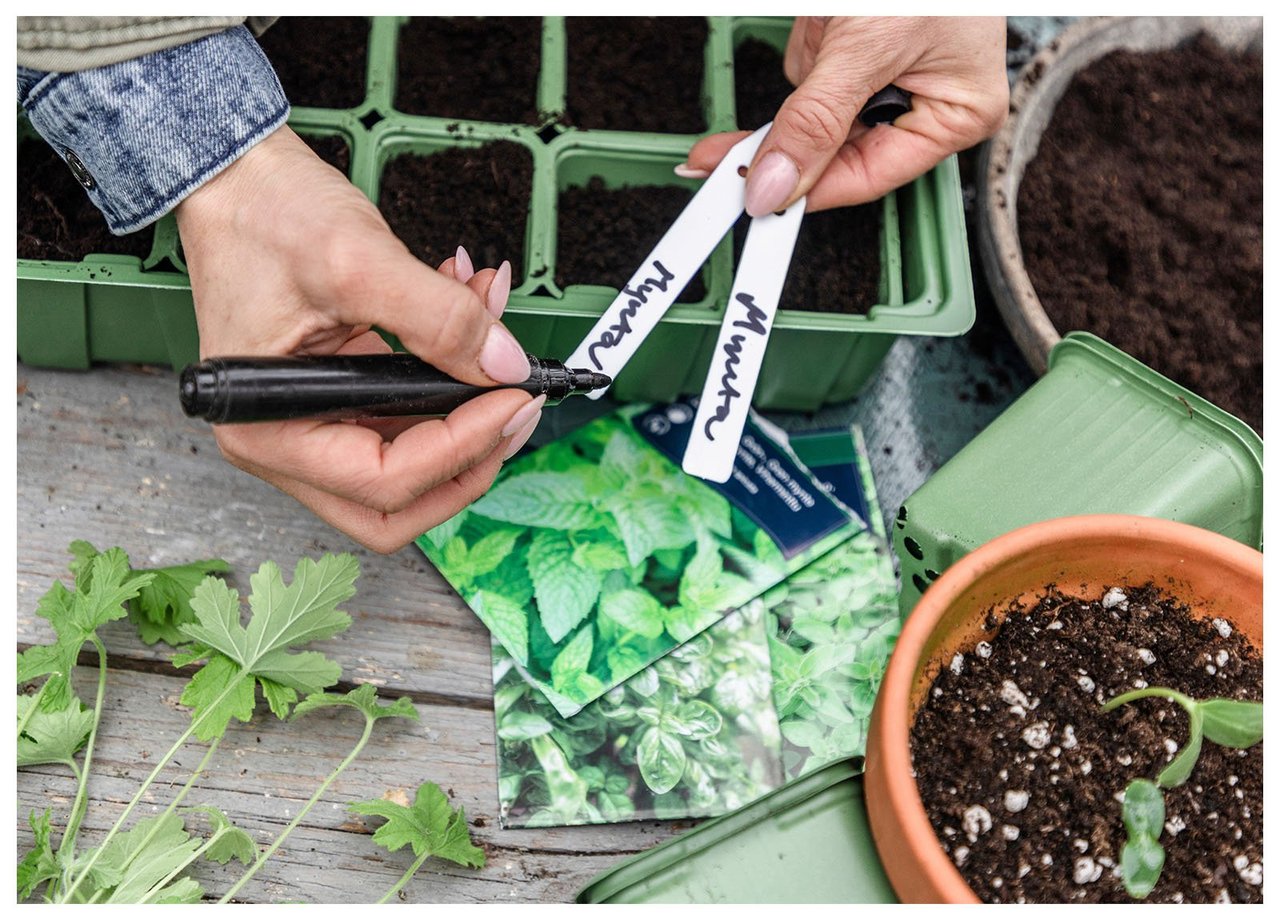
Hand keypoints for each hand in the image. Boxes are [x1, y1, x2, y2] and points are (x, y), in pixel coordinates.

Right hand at [177, 125, 541, 552]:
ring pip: (412, 460)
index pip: (385, 478)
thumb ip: (440, 318)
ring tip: (500, 337)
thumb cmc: (262, 214)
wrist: (235, 175)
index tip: (516, 398)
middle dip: (470, 459)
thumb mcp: (358, 258)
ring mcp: (313, 421)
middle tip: (520, 406)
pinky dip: (449, 377)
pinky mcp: (340, 394)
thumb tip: (506, 366)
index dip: (463, 446)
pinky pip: (408, 411)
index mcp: (269, 428)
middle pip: (398, 500)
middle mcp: (286, 440)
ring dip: (467, 409)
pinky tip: (471, 316)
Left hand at [681, 16, 1007, 213]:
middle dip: (791, 129)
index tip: (748, 199)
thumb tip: (777, 184)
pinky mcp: (860, 46)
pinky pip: (812, 65)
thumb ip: (817, 120)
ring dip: (808, 65)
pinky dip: (810, 39)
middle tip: (718, 155)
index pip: (866, 177)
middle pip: (834, 149)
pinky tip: (827, 18)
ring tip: (834, 23)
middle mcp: (926, 101)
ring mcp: (891, 73)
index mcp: (954, 115)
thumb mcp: (868, 47)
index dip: (804, 191)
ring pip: (815, 106)